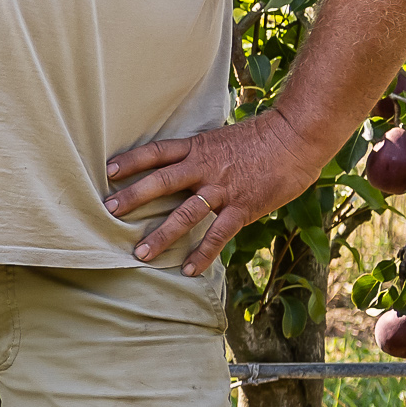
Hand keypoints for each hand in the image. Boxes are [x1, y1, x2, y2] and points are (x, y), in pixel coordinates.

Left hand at [104, 112, 342, 275]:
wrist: (297, 138)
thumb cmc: (263, 137)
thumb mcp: (224, 138)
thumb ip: (203, 154)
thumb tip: (184, 164)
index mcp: (199, 147)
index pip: (158, 152)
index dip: (132, 160)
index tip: (109, 170)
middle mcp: (206, 167)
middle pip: (162, 181)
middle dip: (134, 196)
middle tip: (108, 210)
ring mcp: (223, 189)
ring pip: (185, 213)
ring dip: (161, 234)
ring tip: (140, 253)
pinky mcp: (243, 208)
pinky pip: (218, 234)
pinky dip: (203, 253)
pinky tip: (188, 269)